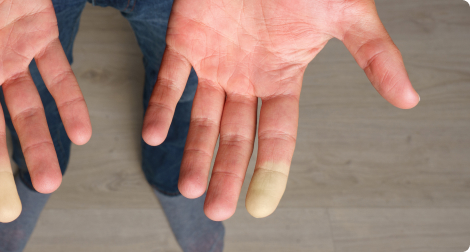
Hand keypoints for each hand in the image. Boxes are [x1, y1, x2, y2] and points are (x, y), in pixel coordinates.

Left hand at [142, 0, 418, 219]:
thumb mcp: (345, 14)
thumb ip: (373, 55)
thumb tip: (408, 99)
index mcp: (283, 76)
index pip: (279, 135)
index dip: (271, 171)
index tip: (259, 207)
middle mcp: (247, 77)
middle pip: (237, 136)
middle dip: (226, 172)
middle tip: (216, 209)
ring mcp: (215, 62)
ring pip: (202, 117)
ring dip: (194, 151)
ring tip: (187, 186)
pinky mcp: (185, 41)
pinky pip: (169, 80)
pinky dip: (160, 107)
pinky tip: (154, 135)